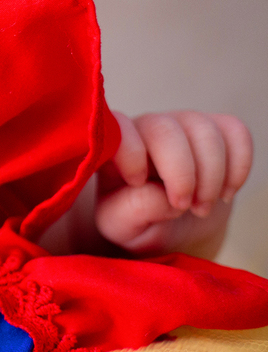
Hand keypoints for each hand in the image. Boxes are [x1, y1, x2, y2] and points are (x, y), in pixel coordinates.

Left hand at [94, 110, 252, 258]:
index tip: (138, 183)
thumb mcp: (121, 226)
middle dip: (182, 174)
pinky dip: (238, 165)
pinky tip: (226, 191)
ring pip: (203, 130)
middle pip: (166, 130)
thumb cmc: (139, 220)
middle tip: (186, 208)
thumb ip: (132, 210)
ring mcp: (181, 124)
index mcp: (112, 146)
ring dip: (212, 175)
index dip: (131, 155)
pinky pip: (235, 131)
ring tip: (202, 207)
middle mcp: (145, 127)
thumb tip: (164, 196)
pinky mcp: (215, 129)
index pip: (118, 129)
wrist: (173, 223)